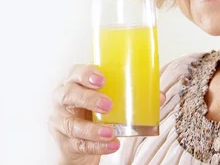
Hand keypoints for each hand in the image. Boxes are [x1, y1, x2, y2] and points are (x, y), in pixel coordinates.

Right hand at [49, 64, 165, 164]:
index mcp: (74, 83)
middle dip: (88, 98)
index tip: (103, 79)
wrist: (78, 140)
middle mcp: (63, 100)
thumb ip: (129, 95)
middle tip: (109, 105)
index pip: (75, 72)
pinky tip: (111, 145)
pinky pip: (79, 144)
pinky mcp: (65, 142)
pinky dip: (97, 146)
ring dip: (93, 129)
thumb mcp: (107, 99)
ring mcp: (60, 121)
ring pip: (71, 124)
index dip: (86, 74)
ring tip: (112, 132)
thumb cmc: (93, 111)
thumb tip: (159, 96)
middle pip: (69, 95)